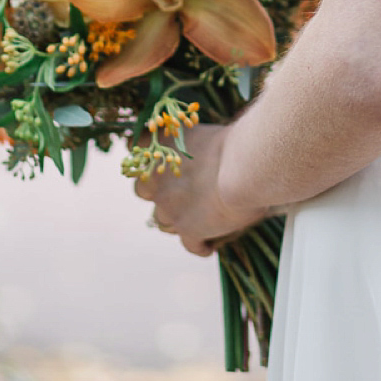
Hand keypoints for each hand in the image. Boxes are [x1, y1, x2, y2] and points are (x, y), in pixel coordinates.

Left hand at [134, 122, 265, 257]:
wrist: (244, 168)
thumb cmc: (232, 144)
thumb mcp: (206, 135)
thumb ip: (191, 146)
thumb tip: (197, 153)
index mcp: (160, 149)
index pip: (135, 151)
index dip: (144, 160)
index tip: (156, 162)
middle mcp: (157, 179)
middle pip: (143, 190)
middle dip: (157, 191)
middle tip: (179, 192)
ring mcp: (169, 207)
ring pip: (164, 221)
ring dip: (179, 220)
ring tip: (201, 220)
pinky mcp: (188, 229)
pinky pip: (191, 245)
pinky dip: (200, 245)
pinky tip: (210, 246)